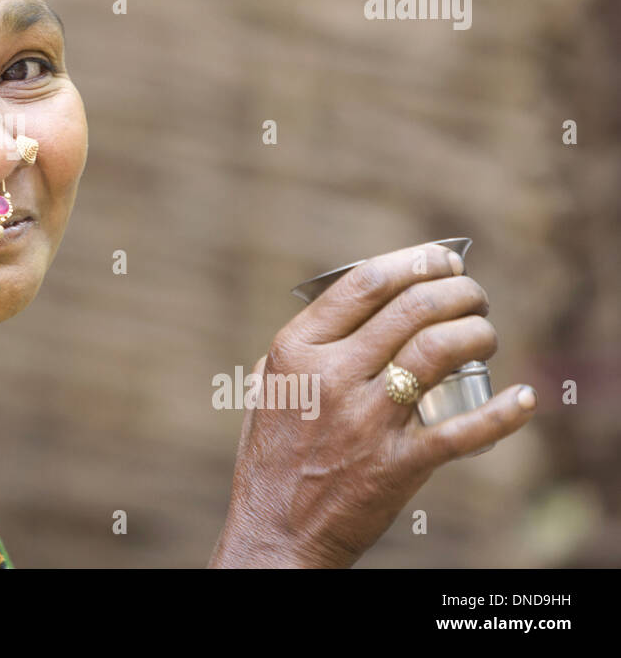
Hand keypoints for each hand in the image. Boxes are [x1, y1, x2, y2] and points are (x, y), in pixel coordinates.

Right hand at [208, 242, 536, 567]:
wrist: (275, 530)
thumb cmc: (272, 457)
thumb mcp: (267, 388)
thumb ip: (301, 349)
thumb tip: (347, 310)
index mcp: (295, 351)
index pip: (364, 284)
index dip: (413, 261)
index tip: (441, 259)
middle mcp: (330, 377)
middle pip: (411, 309)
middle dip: (457, 290)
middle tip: (472, 296)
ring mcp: (365, 421)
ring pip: (439, 351)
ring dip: (477, 332)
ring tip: (486, 333)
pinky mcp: (396, 464)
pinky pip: (461, 431)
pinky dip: (501, 412)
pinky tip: (522, 398)